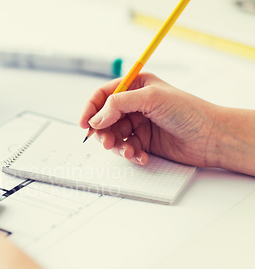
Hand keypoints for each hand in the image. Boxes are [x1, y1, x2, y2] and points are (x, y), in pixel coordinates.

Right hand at [79, 73, 220, 166]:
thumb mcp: (151, 98)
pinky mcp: (144, 142)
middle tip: (107, 142)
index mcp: (136, 86)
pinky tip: (141, 156)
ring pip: (113, 136)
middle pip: (104, 118)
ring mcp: (139, 124)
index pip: (103, 95)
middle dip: (103, 132)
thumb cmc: (188, 111)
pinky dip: (130, 154)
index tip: (85, 124)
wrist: (211, 137)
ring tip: (129, 151)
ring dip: (117, 146)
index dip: (90, 109)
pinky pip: (126, 148)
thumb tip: (96, 118)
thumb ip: (118, 104)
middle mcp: (135, 105)